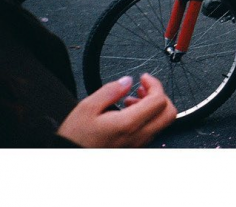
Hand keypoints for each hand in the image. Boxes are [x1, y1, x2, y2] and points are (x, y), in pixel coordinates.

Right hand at [57, 74, 176, 147]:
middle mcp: (137, 137)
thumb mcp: (87, 107)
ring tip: (132, 99)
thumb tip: (127, 81)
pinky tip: (129, 112)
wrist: (66, 157)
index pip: (159, 100)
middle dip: (160, 95)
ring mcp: (138, 145)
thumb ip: (111, 90)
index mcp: (128, 124)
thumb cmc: (74, 138)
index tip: (144, 78)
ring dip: (153, 106)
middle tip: (144, 87)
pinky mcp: (134, 148)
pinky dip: (147, 117)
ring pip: (161, 123)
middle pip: (169, 113)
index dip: (155, 84)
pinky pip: (151, 131)